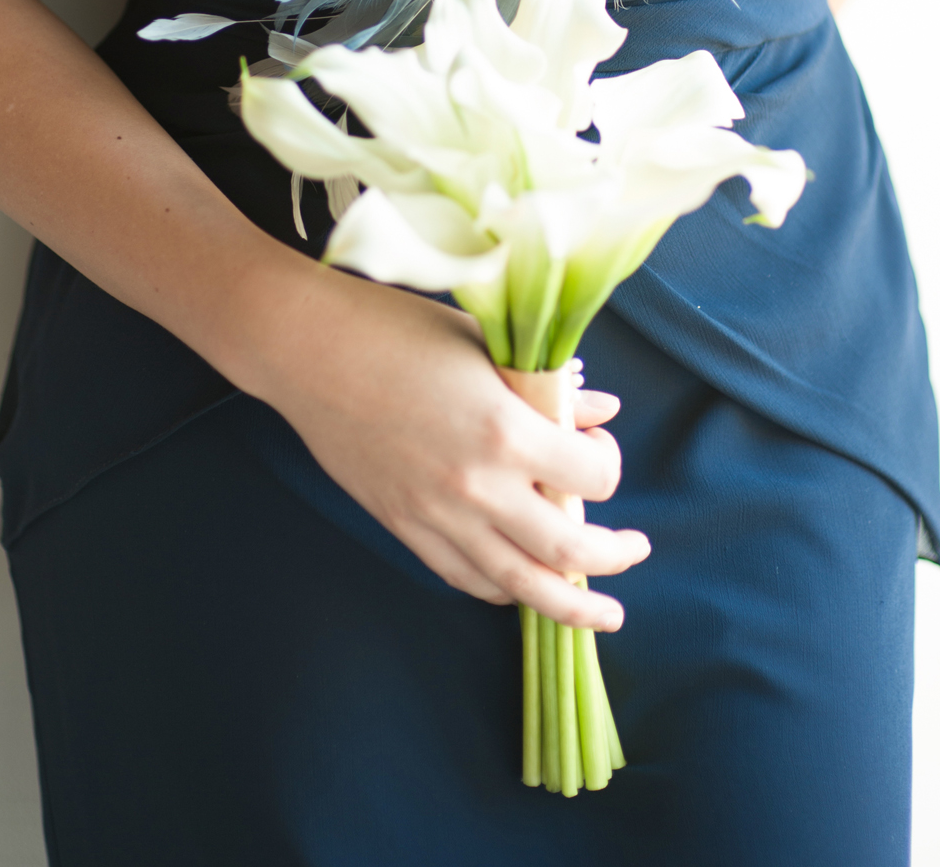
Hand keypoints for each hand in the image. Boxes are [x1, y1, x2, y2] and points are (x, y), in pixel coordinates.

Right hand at [238, 264, 650, 630]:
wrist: (305, 348)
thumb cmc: (393, 329)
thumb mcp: (482, 344)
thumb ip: (547, 386)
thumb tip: (602, 408)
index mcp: (506, 431)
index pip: (595, 477)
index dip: (610, 465)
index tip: (600, 449)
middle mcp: (479, 485)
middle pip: (573, 549)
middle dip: (615, 555)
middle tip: (634, 550)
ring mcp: (437, 513)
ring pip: (522, 585)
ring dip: (572, 604)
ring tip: (600, 610)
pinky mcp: (402, 524)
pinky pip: (464, 576)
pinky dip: (501, 590)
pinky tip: (521, 587)